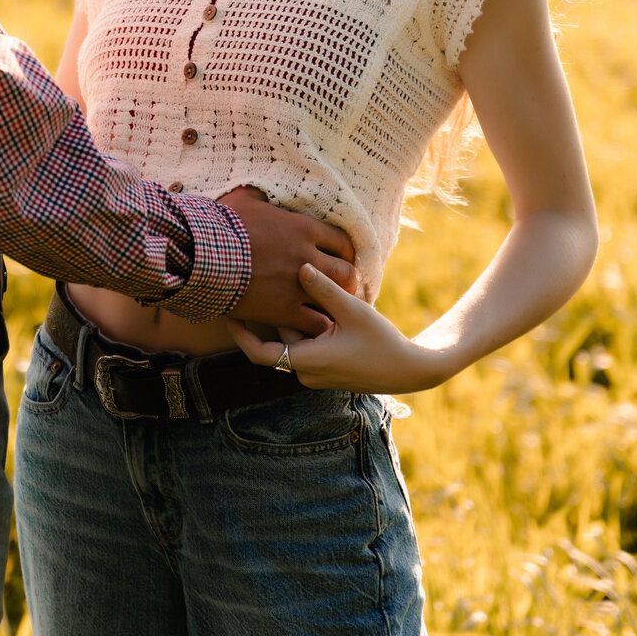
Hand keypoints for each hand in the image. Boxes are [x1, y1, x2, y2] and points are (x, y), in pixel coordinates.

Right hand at [219, 188, 355, 333]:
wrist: (202, 255)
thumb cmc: (221, 225)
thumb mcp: (244, 200)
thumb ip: (261, 197)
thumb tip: (261, 193)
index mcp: (302, 228)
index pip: (342, 241)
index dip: (344, 251)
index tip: (338, 258)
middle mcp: (306, 257)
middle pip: (346, 271)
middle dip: (346, 279)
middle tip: (339, 285)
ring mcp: (297, 285)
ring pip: (336, 298)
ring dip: (335, 303)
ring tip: (329, 306)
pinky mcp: (284, 310)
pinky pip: (314, 322)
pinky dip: (316, 325)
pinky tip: (311, 324)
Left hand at [228, 263, 446, 392]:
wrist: (409, 370)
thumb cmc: (382, 342)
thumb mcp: (353, 311)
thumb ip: (325, 289)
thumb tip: (300, 265)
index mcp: (307, 362)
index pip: (259, 352)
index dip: (239, 333)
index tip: (227, 311)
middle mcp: (306, 371)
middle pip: (279, 335)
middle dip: (273, 311)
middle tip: (255, 279)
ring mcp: (316, 370)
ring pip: (295, 336)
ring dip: (295, 314)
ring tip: (289, 282)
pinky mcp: (326, 365)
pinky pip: (307, 342)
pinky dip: (307, 323)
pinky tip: (315, 298)